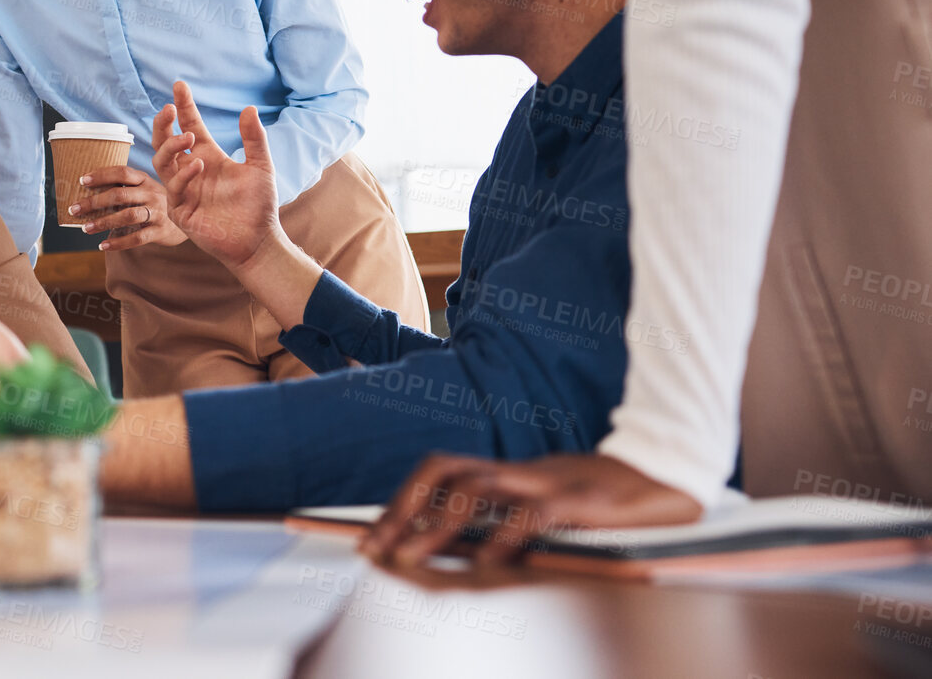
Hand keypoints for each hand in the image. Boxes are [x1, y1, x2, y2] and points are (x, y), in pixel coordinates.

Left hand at [73, 167, 186, 251]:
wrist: (186, 219)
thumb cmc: (153, 203)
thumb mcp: (143, 189)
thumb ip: (122, 189)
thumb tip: (87, 195)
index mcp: (144, 179)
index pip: (121, 172)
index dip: (101, 175)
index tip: (81, 181)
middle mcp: (151, 193)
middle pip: (120, 195)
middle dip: (94, 202)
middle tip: (74, 209)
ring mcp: (157, 212)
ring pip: (127, 216)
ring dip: (103, 222)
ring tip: (85, 228)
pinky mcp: (160, 231)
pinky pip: (137, 238)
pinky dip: (118, 242)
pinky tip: (103, 245)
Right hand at [151, 80, 285, 273]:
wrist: (258, 240)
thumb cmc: (259, 205)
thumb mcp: (261, 166)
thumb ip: (254, 138)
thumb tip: (248, 108)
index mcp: (208, 156)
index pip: (190, 125)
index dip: (184, 106)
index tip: (179, 85)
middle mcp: (192, 170)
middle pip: (165, 140)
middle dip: (164, 123)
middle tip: (170, 108)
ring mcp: (183, 190)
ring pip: (162, 160)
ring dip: (171, 145)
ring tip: (188, 136)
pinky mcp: (180, 210)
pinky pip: (174, 187)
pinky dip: (184, 173)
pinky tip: (199, 165)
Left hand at [363, 452, 702, 569]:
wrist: (663, 476)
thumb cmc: (596, 497)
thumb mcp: (540, 503)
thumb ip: (501, 515)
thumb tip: (454, 545)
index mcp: (506, 472)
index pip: (437, 471)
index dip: (399, 500)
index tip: (369, 536)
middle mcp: (516, 471)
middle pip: (443, 470)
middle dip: (403, 507)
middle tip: (377, 547)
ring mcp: (545, 481)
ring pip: (478, 488)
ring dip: (437, 524)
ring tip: (412, 558)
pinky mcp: (579, 501)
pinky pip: (534, 515)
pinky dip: (506, 537)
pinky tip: (487, 563)